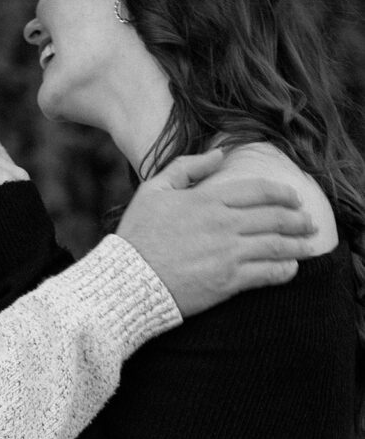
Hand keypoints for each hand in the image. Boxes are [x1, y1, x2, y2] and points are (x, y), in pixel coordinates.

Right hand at [116, 149, 317, 316]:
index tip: (294, 197)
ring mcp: (229, 253)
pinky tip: (290, 267)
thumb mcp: (154, 189)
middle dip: (298, 218)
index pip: (258, 190)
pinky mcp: (229, 281)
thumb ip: (187, 167)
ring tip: (308, 243)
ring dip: (298, 243)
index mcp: (208, 199)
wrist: (129, 279)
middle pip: (275, 216)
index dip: (282, 192)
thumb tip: (218, 156)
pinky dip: (285, 269)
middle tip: (308, 221)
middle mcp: (224, 224)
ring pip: (278, 244)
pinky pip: (268, 273)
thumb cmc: (138, 234)